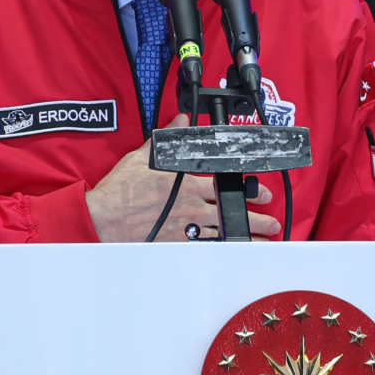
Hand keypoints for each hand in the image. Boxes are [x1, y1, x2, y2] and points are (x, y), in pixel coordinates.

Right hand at [86, 114, 281, 241]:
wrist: (103, 218)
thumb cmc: (120, 190)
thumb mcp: (143, 157)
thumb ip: (166, 139)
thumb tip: (180, 120)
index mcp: (184, 183)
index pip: (223, 184)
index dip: (246, 189)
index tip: (261, 193)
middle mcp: (189, 206)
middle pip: (229, 210)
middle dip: (254, 216)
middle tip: (271, 222)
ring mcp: (184, 227)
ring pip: (223, 232)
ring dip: (245, 236)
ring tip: (262, 242)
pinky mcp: (175, 243)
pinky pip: (204, 247)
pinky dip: (221, 251)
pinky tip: (234, 255)